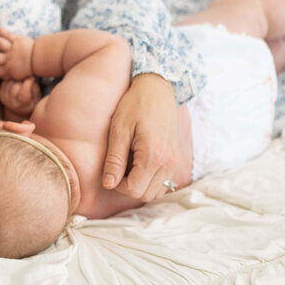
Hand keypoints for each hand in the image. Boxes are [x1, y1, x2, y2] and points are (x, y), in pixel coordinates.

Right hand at [0, 25, 34, 80]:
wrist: (42, 60)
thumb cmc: (32, 69)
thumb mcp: (20, 77)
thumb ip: (10, 75)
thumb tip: (0, 76)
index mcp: (9, 70)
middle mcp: (9, 60)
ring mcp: (13, 49)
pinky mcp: (18, 40)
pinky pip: (8, 35)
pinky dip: (1, 30)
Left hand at [0, 77, 39, 116]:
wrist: (18, 109)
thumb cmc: (30, 102)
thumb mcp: (37, 98)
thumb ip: (35, 89)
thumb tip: (30, 78)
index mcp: (23, 106)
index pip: (24, 93)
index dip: (28, 84)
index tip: (32, 78)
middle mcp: (12, 103)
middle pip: (15, 86)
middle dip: (22, 81)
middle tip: (26, 80)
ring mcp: (5, 98)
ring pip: (10, 82)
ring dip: (16, 79)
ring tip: (21, 81)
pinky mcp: (1, 93)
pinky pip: (5, 81)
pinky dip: (11, 79)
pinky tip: (16, 82)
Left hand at [102, 73, 178, 202]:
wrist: (158, 89)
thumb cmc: (135, 105)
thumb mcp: (119, 129)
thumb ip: (114, 159)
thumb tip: (108, 184)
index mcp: (153, 156)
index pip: (134, 190)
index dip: (118, 186)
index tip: (112, 170)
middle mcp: (168, 163)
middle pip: (145, 195)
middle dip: (128, 188)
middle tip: (118, 168)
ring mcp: (175, 162)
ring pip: (156, 192)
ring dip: (140, 186)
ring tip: (128, 165)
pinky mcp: (176, 159)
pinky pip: (163, 183)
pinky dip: (150, 181)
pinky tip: (139, 165)